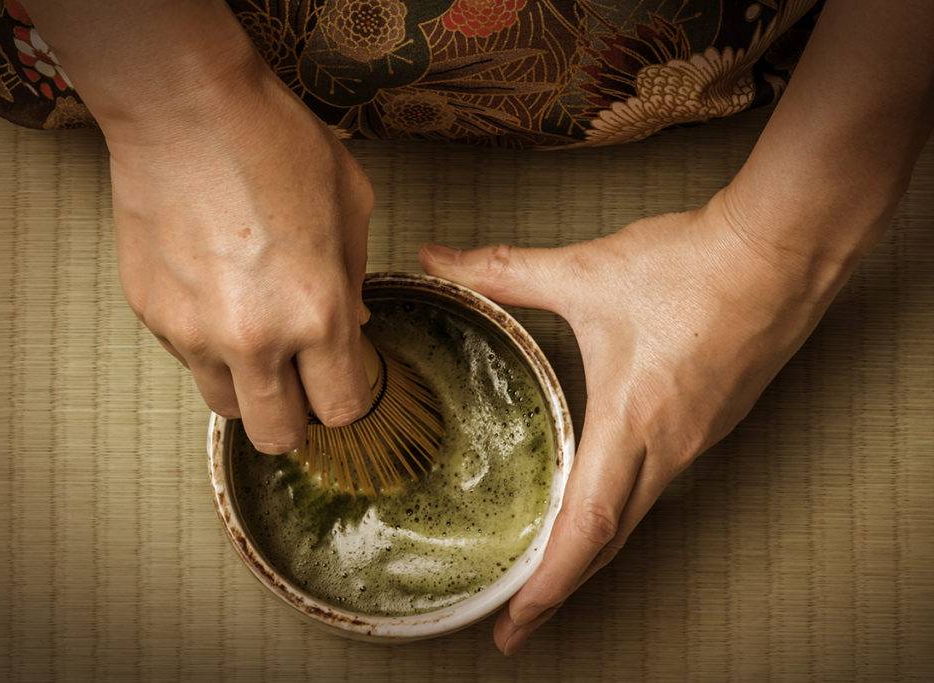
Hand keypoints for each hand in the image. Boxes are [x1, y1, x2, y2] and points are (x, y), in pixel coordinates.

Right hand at [108, 58, 373, 452]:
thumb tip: (350, 328)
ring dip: (249, 387)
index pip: (340, 409)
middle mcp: (254, 339)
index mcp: (317, 314)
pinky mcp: (150, 315)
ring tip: (256, 334)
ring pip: (226, 406)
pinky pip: (187, 359)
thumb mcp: (349, 205)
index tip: (342, 378)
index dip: (346, 397)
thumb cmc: (274, 142)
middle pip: (277, 435)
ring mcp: (193, 332)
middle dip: (296, 418)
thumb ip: (354, 280)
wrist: (183, 108)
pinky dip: (207, 346)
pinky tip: (216, 293)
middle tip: (300, 381)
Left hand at [420, 189, 863, 653]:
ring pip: (638, 517)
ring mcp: (697, 438)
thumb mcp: (584, 271)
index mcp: (634, 421)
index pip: (586, 525)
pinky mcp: (712, 421)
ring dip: (591, 554)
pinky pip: (660, 486)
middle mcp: (669, 445)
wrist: (782, 249)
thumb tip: (437, 258)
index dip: (548, 582)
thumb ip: (503, 271)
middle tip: (516, 627)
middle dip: (560, 592)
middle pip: (610, 541)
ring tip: (549, 577)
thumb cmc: (690, 266)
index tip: (514, 621)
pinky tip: (601, 504)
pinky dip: (622, 513)